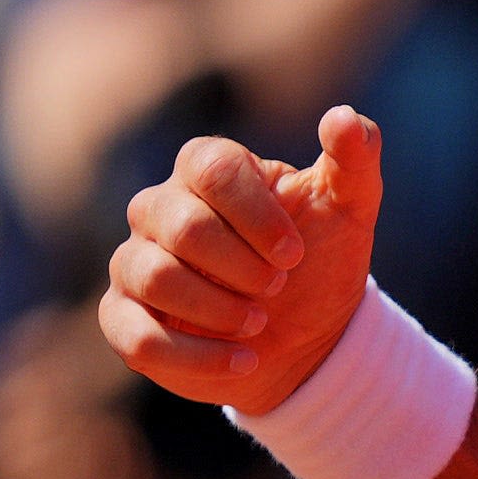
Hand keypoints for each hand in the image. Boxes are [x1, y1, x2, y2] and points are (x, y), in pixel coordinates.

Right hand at [102, 110, 386, 413]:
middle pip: (181, 224)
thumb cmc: (318, 261)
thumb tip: (345, 117)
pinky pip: (138, 336)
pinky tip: (245, 361)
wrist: (307, 338)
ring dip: (219, 309)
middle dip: (241, 265)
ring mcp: (135, 263)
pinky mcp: (123, 318)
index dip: (256, 214)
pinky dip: (197, 357)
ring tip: (260, 323)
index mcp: (205, 171)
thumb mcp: (350, 209)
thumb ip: (354, 157)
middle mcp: (158, 209)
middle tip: (278, 287)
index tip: (295, 253)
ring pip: (154, 276)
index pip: (210, 168)